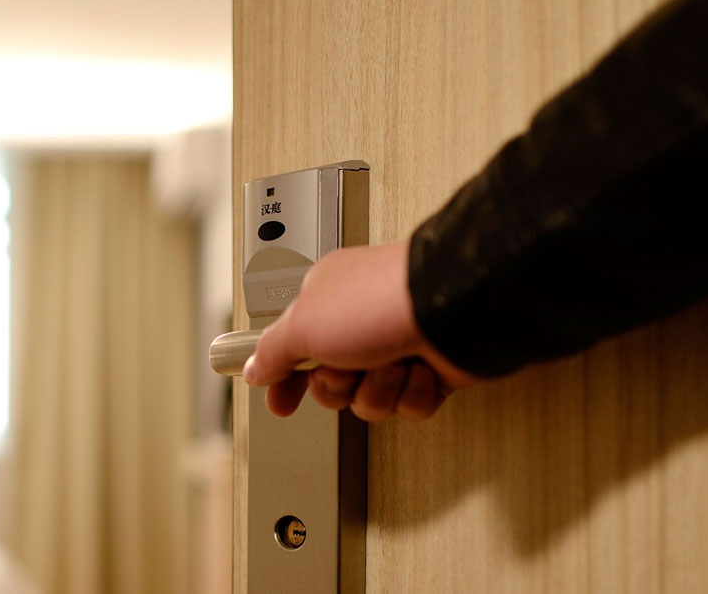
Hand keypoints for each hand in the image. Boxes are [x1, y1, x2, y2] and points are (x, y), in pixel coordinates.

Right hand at [242, 242, 478, 420]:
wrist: (454, 309)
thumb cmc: (379, 301)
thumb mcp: (302, 325)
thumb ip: (271, 351)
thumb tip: (253, 369)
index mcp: (326, 302)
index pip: (292, 349)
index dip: (284, 381)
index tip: (279, 403)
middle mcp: (360, 323)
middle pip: (331, 385)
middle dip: (339, 386)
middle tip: (347, 368)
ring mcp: (397, 346)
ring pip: (371, 400)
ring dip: (380, 389)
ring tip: (393, 362)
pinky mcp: (432, 370)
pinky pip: (410, 406)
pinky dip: (414, 393)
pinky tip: (420, 371)